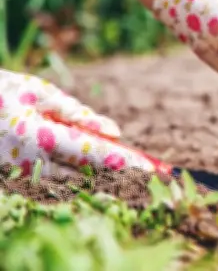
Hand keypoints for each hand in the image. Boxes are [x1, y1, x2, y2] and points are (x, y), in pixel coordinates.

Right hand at [0, 69, 159, 176]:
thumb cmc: (3, 91)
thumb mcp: (39, 92)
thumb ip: (77, 113)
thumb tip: (115, 132)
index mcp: (38, 135)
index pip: (92, 152)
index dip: (123, 161)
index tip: (150, 167)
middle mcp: (31, 159)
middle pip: (85, 173)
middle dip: (116, 174)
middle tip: (149, 172)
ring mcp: (21, 171)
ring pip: (70, 180)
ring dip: (98, 176)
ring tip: (128, 171)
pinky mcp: (16, 175)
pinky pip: (52, 178)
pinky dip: (75, 173)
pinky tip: (93, 168)